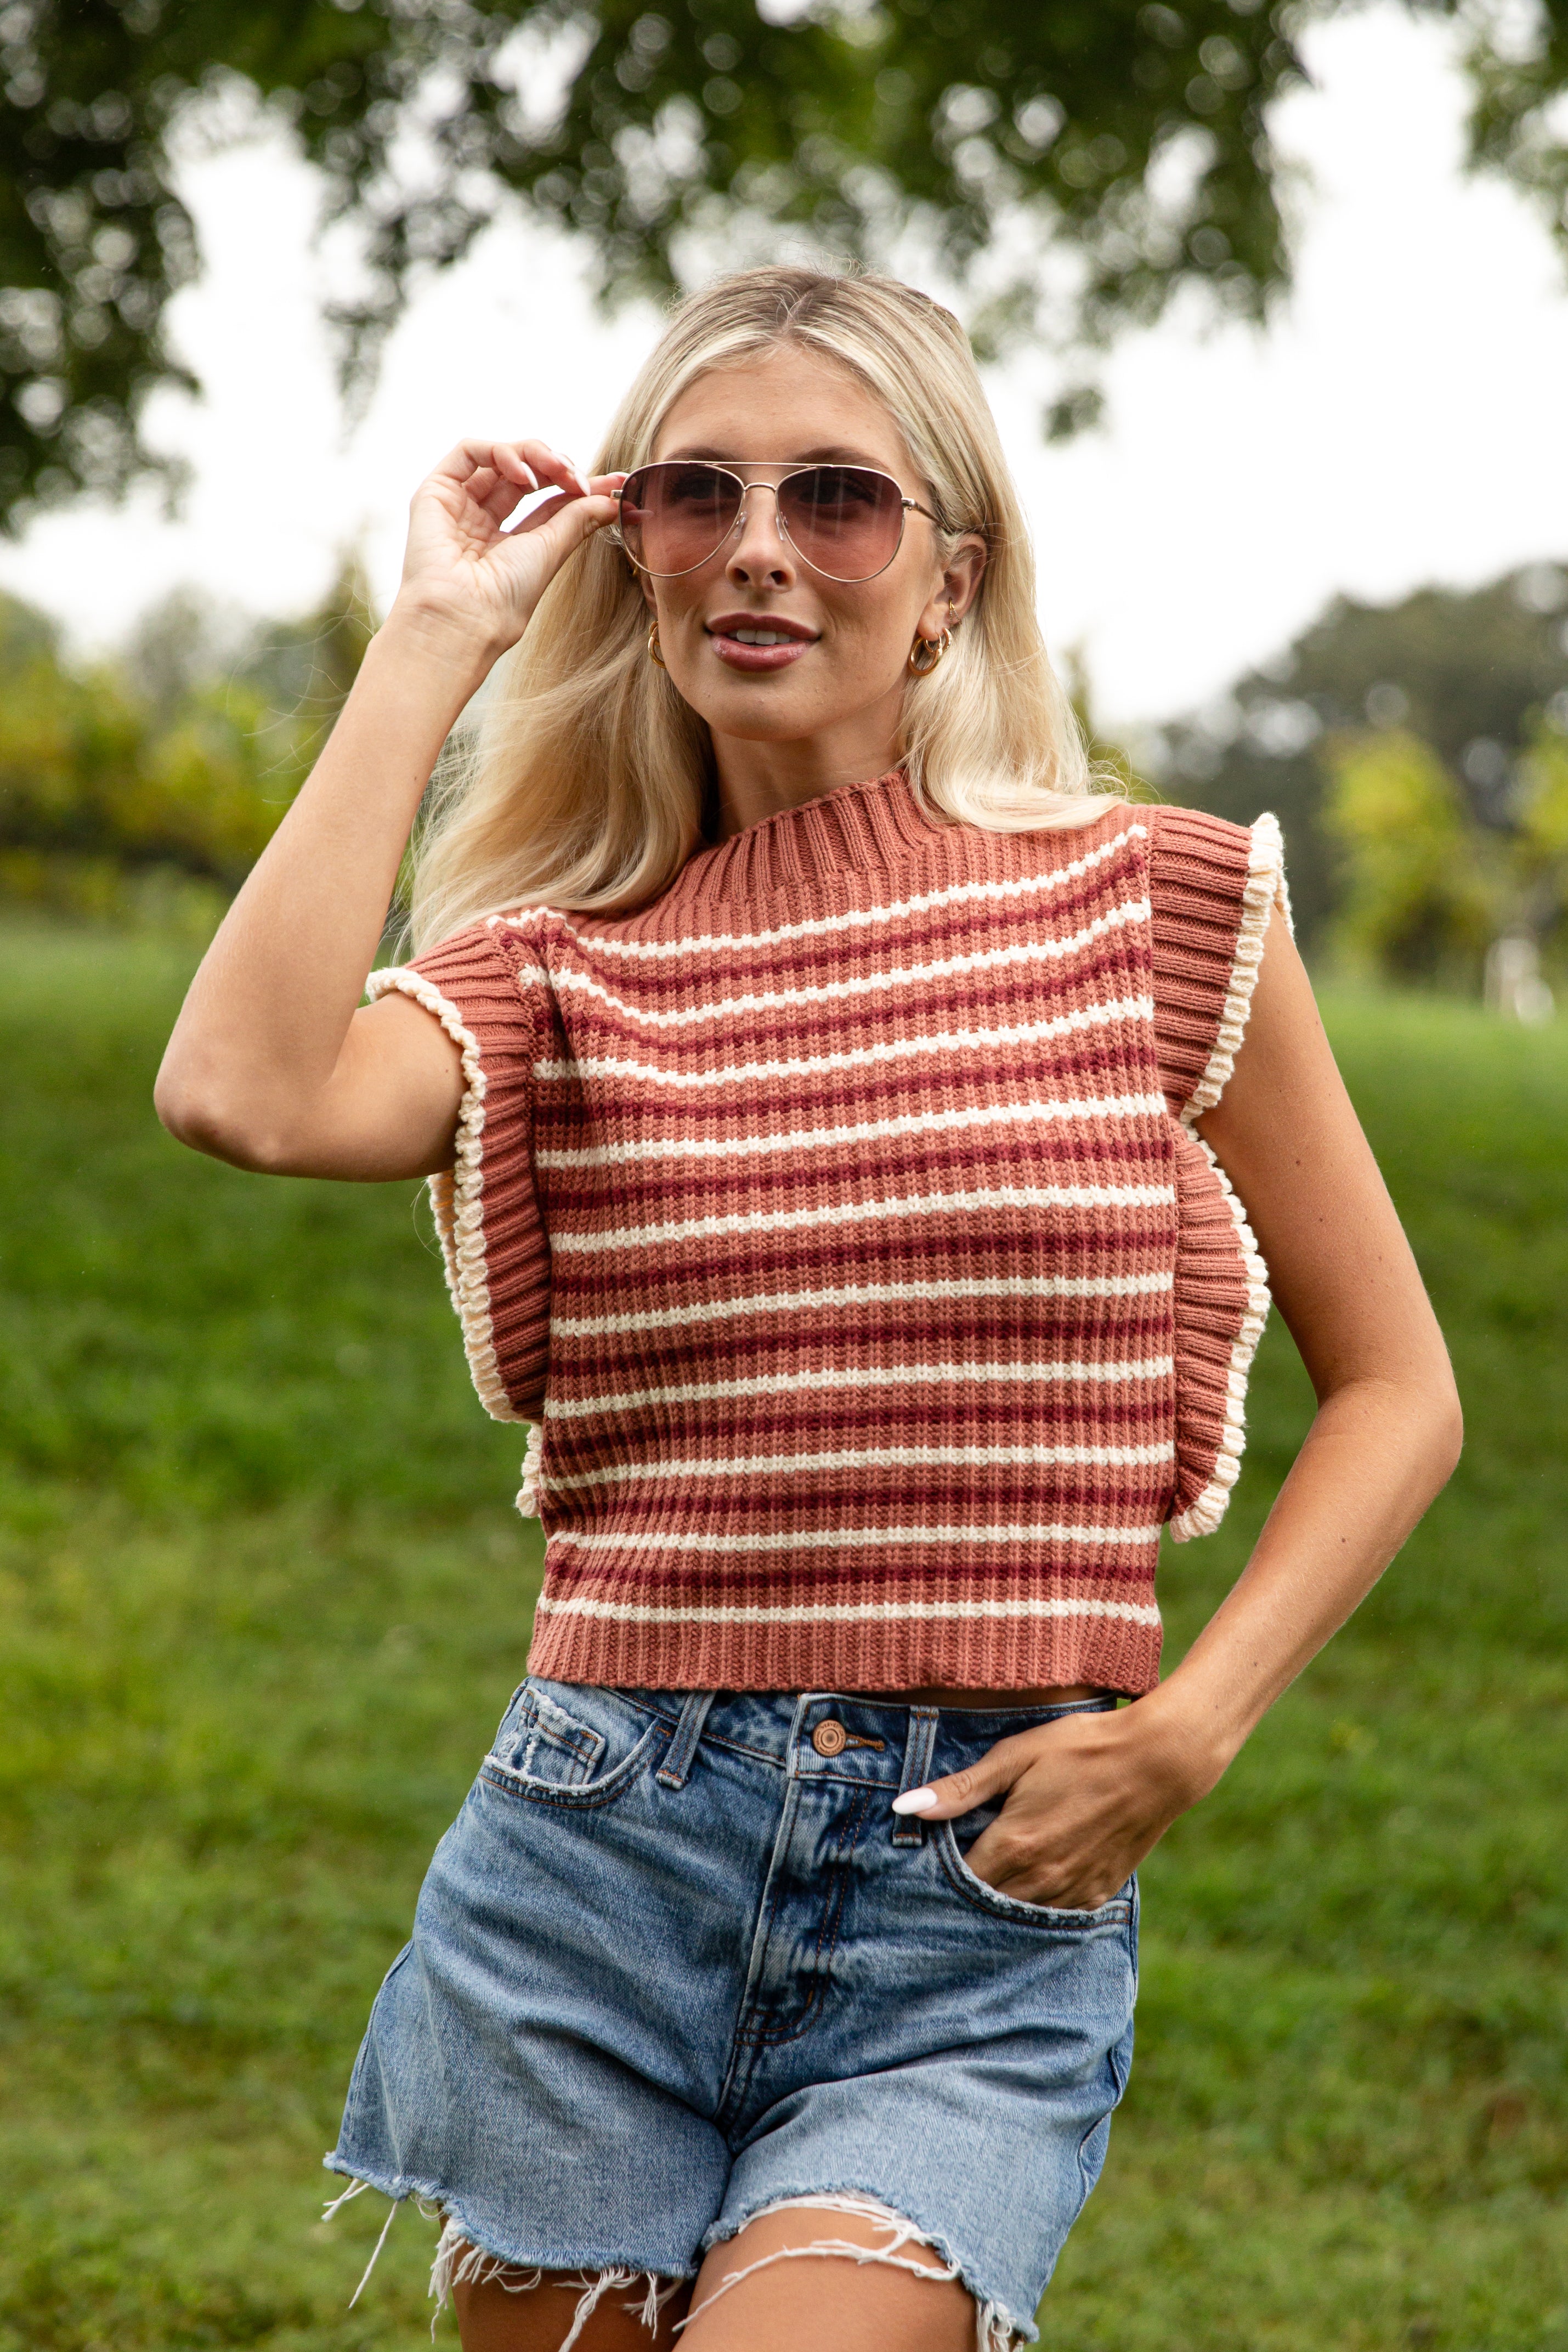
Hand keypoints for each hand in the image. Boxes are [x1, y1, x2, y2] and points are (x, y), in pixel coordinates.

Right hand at [389, 437, 626, 671]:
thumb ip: (578, 520)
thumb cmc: (505, 599)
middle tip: (580, 480)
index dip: (580, 486)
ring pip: (500, 456)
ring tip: (557, 473)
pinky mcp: (436, 491)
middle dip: (559, 467)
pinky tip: (525, 475)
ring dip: (536, 455)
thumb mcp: (550, 551)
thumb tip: (611, 499)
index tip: (616, 483)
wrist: (465, 616)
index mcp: (507, 542)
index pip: (548, 502)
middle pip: (526, 474)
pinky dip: (502, 452)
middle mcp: (481, 520)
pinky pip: (469, 451)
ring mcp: (458, 505)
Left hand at [891, 1697, 1214, 1909]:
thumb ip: (961, 1789)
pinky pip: (1053, 1916)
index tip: (918, 1870)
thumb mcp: (1016, 1757)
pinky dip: (1033, 1908)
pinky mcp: (1097, 1893)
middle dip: (961, 1900)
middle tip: (941, 1885)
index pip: (956, 1884)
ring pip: (1018, 1919)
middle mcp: (1040, 1879)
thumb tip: (904, 1808)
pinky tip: (1025, 1887)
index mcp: (1014, 1846)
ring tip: (980, 1888)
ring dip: (997, 1909)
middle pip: (984, 1909)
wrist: (1158, 1762)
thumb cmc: (1081, 1749)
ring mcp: (1072, 1891)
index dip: (934, 1879)